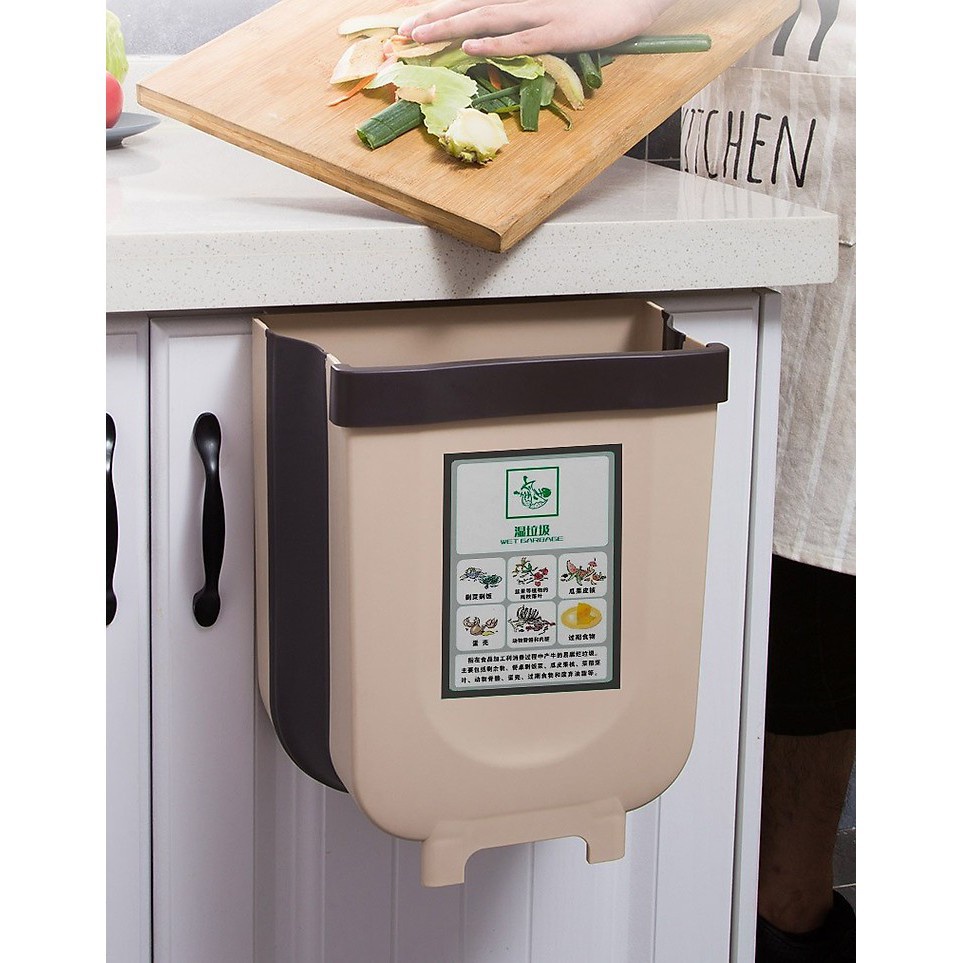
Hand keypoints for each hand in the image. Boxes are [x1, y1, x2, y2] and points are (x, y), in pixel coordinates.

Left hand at [399, 0, 678, 56]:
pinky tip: (472, 45)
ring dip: (451, 26)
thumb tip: (497, 32)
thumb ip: (527, 18)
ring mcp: (543, 13)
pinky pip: (522, 38)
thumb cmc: (599, 2)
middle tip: (404, 32)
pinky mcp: (561, 32)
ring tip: (421, 36)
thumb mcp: (556, 6)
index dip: (444, 8)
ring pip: (487, 18)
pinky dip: (495, 42)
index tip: (415, 19)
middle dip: (435, 18)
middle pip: (471, 5)